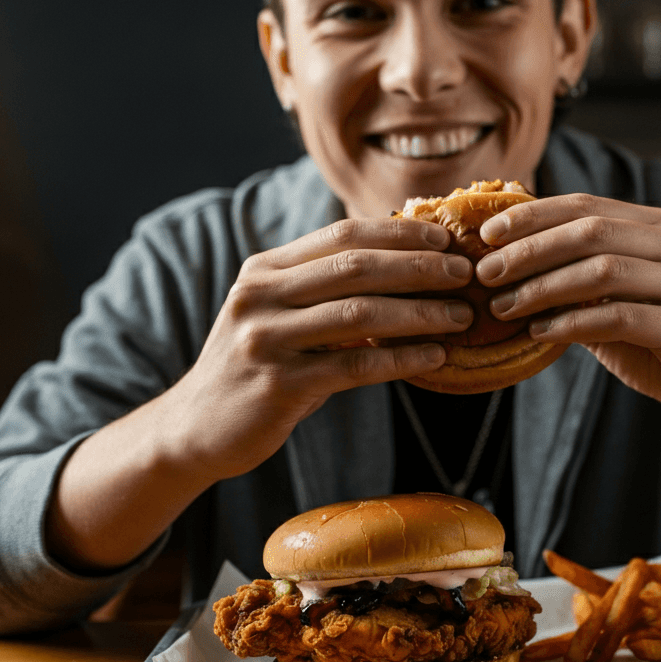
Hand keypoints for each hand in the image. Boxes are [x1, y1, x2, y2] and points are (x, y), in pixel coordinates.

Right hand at [162, 216, 473, 482]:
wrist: (195, 428)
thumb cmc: (257, 366)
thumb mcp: (278, 313)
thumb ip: (324, 288)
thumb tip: (406, 265)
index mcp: (265, 269)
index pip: (342, 236)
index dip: (399, 233)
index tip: (445, 239)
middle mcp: (260, 295)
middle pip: (356, 268)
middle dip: (420, 267)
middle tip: (465, 274)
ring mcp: (265, 340)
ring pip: (360, 314)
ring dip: (421, 312)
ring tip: (461, 316)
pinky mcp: (277, 386)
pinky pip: (355, 366)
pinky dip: (402, 358)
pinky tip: (436, 357)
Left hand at [474, 194, 660, 459]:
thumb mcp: (619, 305)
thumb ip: (579, 281)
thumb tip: (508, 265)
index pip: (587, 207)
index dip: (532, 215)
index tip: (486, 234)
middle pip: (591, 232)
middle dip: (529, 250)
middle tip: (485, 273)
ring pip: (602, 271)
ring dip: (542, 288)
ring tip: (503, 307)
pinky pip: (619, 317)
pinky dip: (571, 324)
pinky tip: (539, 334)